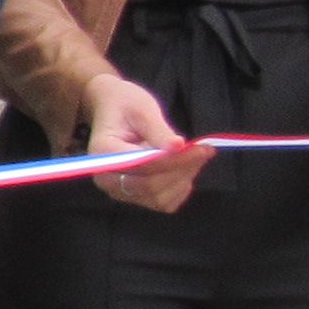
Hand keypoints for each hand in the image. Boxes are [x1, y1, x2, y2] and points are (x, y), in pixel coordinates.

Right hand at [81, 74, 208, 214]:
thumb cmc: (126, 105)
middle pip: (151, 187)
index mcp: (104, 153)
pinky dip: (179, 189)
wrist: (113, 110)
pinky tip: (184, 169)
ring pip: (159, 198)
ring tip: (195, 157)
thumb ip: (159, 131)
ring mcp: (119, 191)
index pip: (144, 166)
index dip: (175, 160)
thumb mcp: (143, 109)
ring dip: (183, 179)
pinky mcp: (133, 196)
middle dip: (181, 170)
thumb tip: (178, 146)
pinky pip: (162, 203)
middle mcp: (107, 178)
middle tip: (204, 151)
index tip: (201, 149)